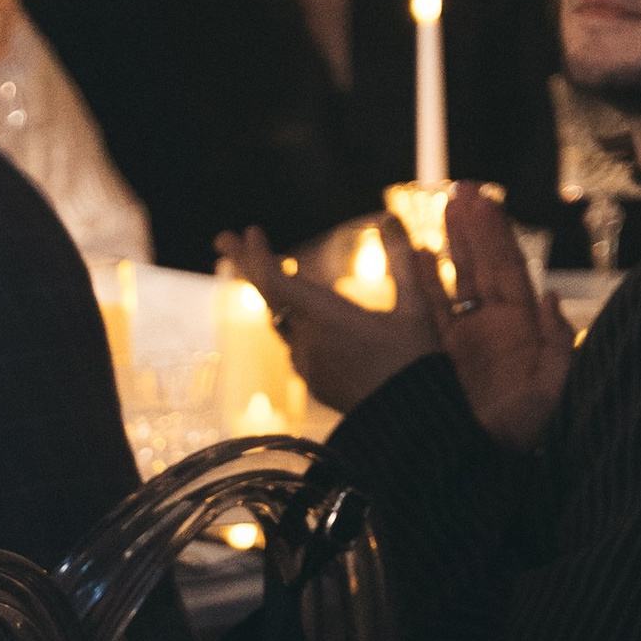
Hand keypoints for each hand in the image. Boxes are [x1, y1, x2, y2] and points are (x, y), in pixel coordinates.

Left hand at [220, 221, 435, 416]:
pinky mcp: (312, 381)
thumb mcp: (416, 307)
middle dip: (245, 263)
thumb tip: (389, 218)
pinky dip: (292, 321)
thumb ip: (401, 261)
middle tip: (223, 239)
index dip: (257, 255)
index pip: (276, 281)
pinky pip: (294, 344)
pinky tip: (300, 313)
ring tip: (271, 269)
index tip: (250, 231)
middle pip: (266, 296)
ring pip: (280, 321)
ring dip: (274, 294)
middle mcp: (308, 341)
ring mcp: (306, 364)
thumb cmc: (418, 361)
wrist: (413, 422)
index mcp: (328, 318)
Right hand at [395, 180, 574, 453]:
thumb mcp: (555, 387)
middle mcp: (496, 324)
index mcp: (522, 325)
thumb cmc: (529, 431)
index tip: (485, 198)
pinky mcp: (443, 354)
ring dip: (453, 242)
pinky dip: (428, 281)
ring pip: (459, 277)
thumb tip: (550, 297)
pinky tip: (421, 255)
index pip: (508, 265)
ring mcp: (469, 336)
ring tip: (445, 206)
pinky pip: (433, 310)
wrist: (492, 463)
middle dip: (475, 224)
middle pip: (484, 262)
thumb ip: (557, 342)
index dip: (497, 231)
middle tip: (462, 187)